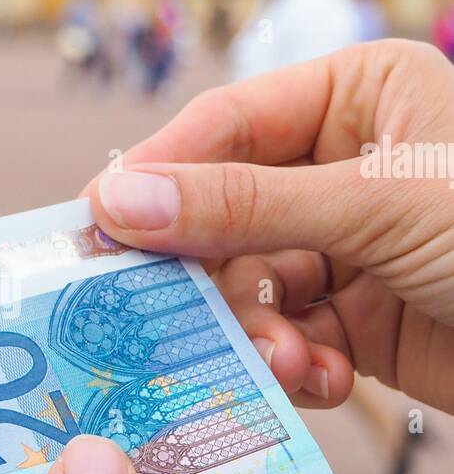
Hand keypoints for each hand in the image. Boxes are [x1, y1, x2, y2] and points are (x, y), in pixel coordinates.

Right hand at [85, 39, 453, 414]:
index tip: (95, 222)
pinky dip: (296, 363)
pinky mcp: (362, 320)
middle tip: (164, 316)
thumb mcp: (378, 205)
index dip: (160, 173)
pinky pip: (291, 335)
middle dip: (213, 272)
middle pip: (225, 212)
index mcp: (357, 94)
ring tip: (289, 359)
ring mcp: (351, 244)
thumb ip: (244, 205)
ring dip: (259, 330)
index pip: (228, 123)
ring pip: (251, 284)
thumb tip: (114, 202)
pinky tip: (324, 380)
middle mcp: (346, 163)